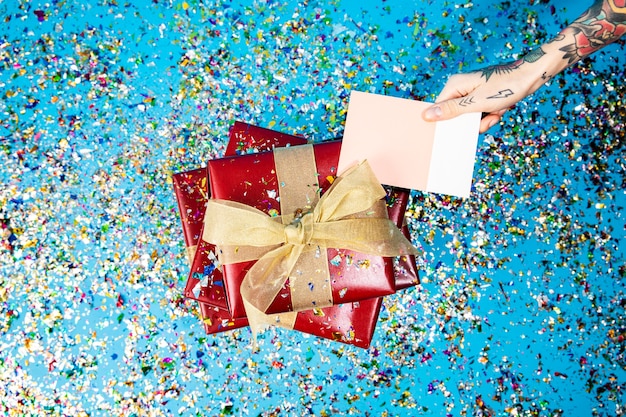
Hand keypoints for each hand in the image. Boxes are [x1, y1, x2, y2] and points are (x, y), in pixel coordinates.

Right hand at [422, 61, 544, 132]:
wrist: (532, 76)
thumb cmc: (506, 87)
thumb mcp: (477, 103)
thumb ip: (451, 110)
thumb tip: (426, 116)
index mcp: (454, 85)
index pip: (440, 109)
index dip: (450, 120)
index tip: (465, 124)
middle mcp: (460, 87)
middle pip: (456, 114)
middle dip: (473, 121)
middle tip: (488, 116)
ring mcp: (472, 91)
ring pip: (470, 116)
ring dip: (484, 119)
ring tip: (497, 111)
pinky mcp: (482, 95)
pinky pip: (480, 112)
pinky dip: (491, 114)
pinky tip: (500, 109)